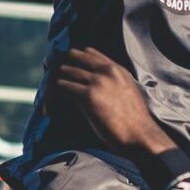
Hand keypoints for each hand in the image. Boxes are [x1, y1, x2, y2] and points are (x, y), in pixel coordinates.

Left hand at [48, 48, 174, 160]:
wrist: (142, 137)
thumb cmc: (135, 123)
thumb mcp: (128, 94)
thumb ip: (113, 85)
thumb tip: (95, 89)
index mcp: (116, 69)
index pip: (87, 52)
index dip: (71, 60)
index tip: (61, 73)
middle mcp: (107, 70)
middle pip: (71, 57)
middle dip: (57, 69)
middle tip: (49, 86)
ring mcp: (98, 81)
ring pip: (63, 72)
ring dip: (51, 86)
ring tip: (48, 103)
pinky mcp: (89, 96)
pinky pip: (61, 87)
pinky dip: (51, 99)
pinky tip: (49, 111)